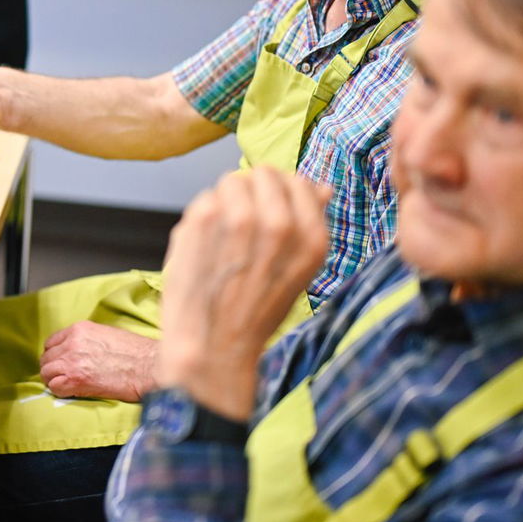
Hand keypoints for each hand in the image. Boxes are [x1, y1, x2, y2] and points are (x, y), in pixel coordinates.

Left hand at [39, 322, 159, 402]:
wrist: (149, 367)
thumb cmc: (135, 352)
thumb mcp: (106, 334)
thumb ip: (86, 339)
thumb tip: (78, 350)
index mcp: (79, 329)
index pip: (51, 342)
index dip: (55, 355)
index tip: (61, 363)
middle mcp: (72, 343)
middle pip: (46, 358)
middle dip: (53, 368)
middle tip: (63, 377)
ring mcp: (72, 361)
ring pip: (47, 373)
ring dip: (54, 380)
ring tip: (67, 386)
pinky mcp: (77, 380)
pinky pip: (55, 387)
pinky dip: (60, 392)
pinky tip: (72, 392)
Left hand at [158, 166, 331, 418]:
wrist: (213, 347)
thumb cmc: (255, 312)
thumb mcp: (298, 271)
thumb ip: (308, 223)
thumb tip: (321, 187)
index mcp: (312, 238)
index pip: (297, 182)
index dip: (278, 195)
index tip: (267, 215)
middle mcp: (280, 223)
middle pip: (263, 174)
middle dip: (250, 194)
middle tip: (241, 230)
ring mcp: (240, 217)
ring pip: (231, 181)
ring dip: (224, 203)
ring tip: (223, 241)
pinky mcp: (204, 219)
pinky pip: (205, 197)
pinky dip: (201, 218)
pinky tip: (204, 248)